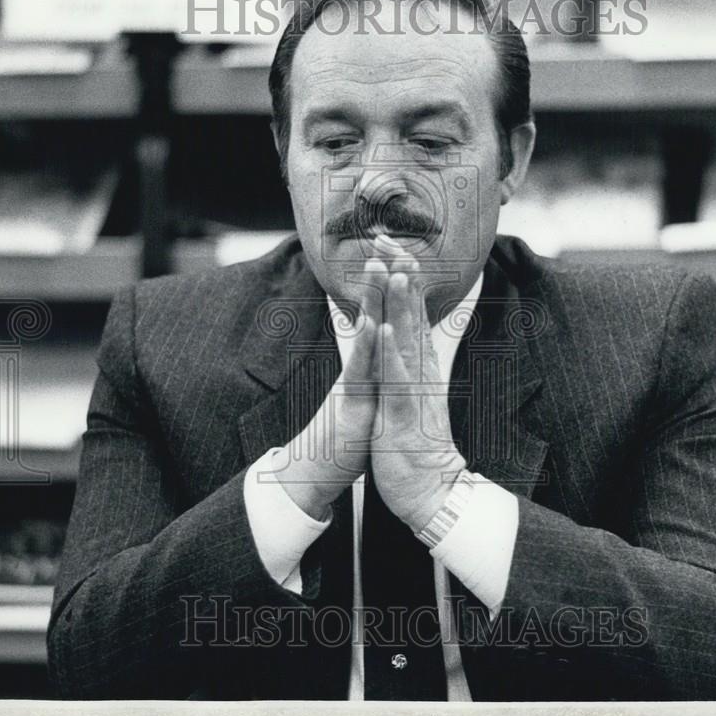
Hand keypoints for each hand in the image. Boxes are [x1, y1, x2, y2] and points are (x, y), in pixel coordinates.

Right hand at [275, 256, 387, 519]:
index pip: (380, 319)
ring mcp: (353, 383)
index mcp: (367, 366)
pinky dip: (367, 347)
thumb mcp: (364, 397)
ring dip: (371, 300)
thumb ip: (370, 370)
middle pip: (370, 315)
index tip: (400, 254)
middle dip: (379, 279)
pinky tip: (373, 323)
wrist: (316, 473)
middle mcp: (359, 368)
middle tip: (385, 242)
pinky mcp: (351, 404)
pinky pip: (359, 372)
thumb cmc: (344, 436)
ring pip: (364, 335)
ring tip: (378, 268)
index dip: (390, 288)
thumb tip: (374, 345)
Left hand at [370, 241, 465, 530]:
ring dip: (402, 305)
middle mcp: (420, 370)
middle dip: (402, 274)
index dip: (402, 275)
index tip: (392, 241)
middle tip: (393, 238)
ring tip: (397, 270)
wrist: (431, 486)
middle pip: (412, 314)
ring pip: (407, 339)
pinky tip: (386, 330)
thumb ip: (410, 360)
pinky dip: (392, 353)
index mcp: (418, 363)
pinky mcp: (403, 413)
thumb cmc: (416, 439)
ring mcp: (414, 390)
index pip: (411, 311)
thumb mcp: (412, 391)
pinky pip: (396, 380)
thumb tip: (406, 331)